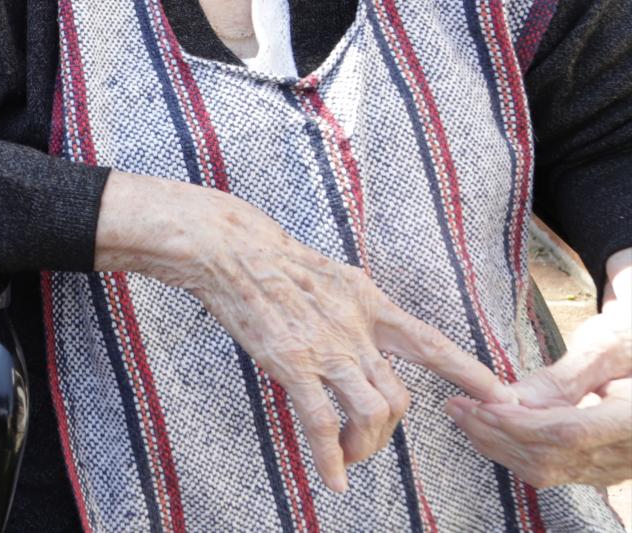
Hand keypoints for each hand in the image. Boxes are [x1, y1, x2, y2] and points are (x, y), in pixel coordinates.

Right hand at [96, 173, 516, 493]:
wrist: (228, 249)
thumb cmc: (272, 260)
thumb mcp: (330, 274)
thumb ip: (356, 307)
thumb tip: (375, 326)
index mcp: (368, 304)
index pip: (429, 343)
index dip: (468, 371)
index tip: (501, 396)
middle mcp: (356, 329)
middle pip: (398, 397)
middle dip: (386, 433)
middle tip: (365, 445)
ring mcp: (325, 347)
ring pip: (371, 413)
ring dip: (365, 447)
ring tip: (348, 459)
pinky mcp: (291, 362)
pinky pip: (322, 422)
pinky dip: (331, 457)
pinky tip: (332, 479)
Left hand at [447, 250, 631, 488]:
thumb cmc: (631, 343)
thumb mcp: (605, 346)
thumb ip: (562, 376)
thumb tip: (511, 398)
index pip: (569, 434)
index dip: (520, 425)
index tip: (481, 407)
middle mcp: (627, 454)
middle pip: (551, 458)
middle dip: (497, 434)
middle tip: (456, 407)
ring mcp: (614, 467)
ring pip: (547, 470)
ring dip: (498, 445)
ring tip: (462, 415)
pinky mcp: (599, 468)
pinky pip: (551, 470)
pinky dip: (513, 451)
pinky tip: (486, 428)